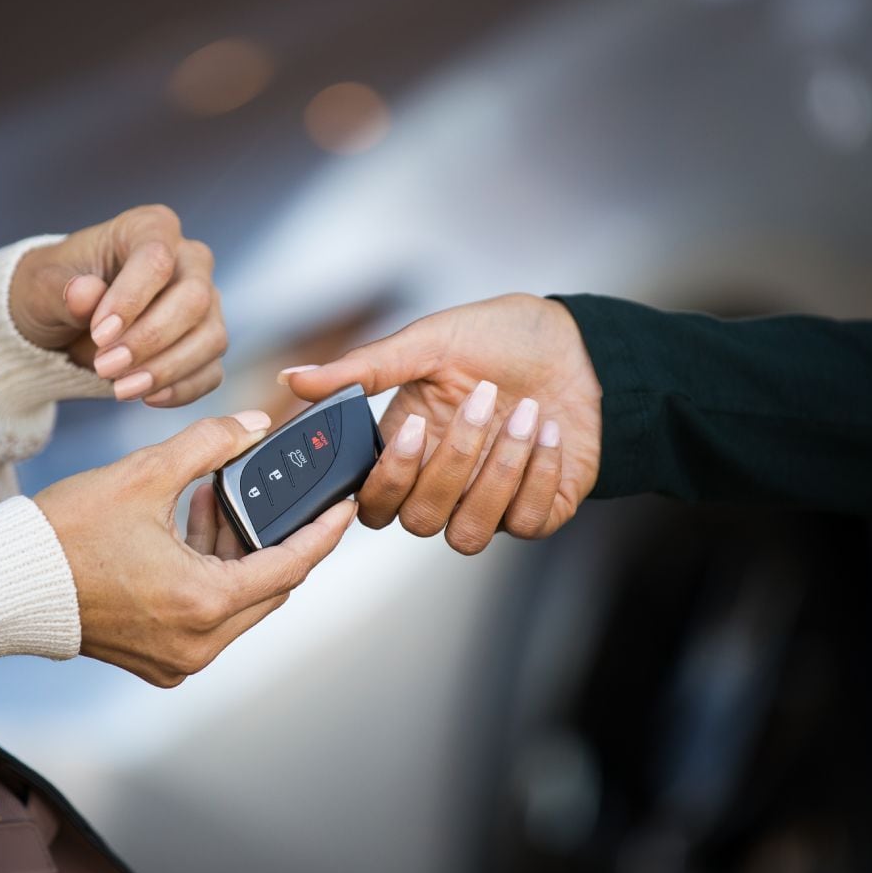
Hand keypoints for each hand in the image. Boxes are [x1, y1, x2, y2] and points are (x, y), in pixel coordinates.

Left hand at [9, 204, 226, 406]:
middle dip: (150, 339)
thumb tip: (84, 293)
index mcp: (150, 228)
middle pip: (194, 299)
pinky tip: (145, 397)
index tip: (98, 334)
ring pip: (210, 338)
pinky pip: (210, 371)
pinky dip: (181, 389)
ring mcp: (205, 304)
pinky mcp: (205, 344)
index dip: (131, 299)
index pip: (157, 258)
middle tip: (105, 366)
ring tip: (120, 389)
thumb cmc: (55, 291)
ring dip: (166, 369)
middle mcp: (189, 261)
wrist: (63, 325)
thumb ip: (61, 290)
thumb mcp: (41, 287)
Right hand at [34, 411, 354, 685]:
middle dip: (273, 537)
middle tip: (275, 493)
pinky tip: (190, 528)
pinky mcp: (156, 660)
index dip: (321, 533)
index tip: (344, 508)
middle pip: (268, 588)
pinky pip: (206, 616)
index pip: (289, 567)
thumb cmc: (65, 532)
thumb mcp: (143, 474)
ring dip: (237, 553)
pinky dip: (209, 576)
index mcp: (202, 604)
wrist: (5, 583)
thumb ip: (208, 444)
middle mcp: (196, 644)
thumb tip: (253, 425)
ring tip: (213, 498)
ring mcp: (176, 659)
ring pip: (237, 602)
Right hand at [280, 294, 600, 553]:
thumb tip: (292, 379)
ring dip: (497, 473)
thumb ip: (361, 369)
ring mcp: (488, 503)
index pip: (372, 502)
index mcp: (406, 450)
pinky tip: (551, 429)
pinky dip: (539, 476)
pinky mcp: (538, 511)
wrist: (579, 343)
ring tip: (527, 412)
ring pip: (468, 533)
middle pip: (419, 519)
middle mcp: (442, 485)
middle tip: (481, 398)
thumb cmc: (501, 339)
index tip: (412, 429)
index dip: (386, 481)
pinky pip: (526, 523)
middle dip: (453, 460)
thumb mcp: (428, 342)